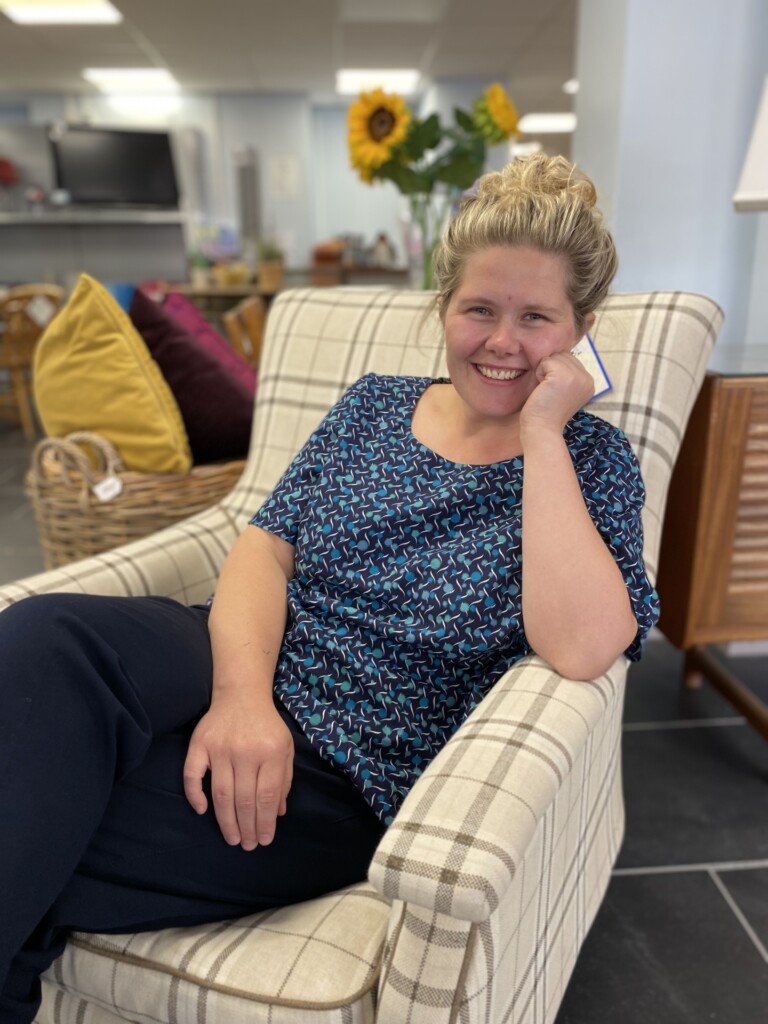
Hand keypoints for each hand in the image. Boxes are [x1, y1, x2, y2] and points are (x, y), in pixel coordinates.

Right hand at [183, 694, 293, 849]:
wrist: (241, 695)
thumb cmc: (266, 726)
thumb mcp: (285, 749)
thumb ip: (284, 780)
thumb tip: (278, 814)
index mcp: (270, 752)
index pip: (267, 796)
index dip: (265, 822)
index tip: (264, 840)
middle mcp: (245, 751)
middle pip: (244, 799)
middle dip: (247, 828)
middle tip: (247, 845)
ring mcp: (220, 748)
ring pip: (221, 793)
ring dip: (226, 821)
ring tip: (232, 839)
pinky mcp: (199, 744)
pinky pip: (192, 775)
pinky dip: (195, 795)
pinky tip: (202, 811)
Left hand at [519, 351, 593, 439]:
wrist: (541, 430)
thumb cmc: (546, 412)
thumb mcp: (564, 390)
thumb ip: (567, 373)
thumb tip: (557, 354)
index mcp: (589, 382)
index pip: (569, 360)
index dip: (555, 372)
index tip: (555, 392)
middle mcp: (588, 378)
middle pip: (562, 355)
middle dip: (550, 370)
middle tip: (550, 392)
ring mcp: (577, 376)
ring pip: (554, 357)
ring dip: (544, 372)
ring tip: (547, 391)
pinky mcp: (563, 375)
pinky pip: (545, 361)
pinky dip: (539, 374)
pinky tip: (543, 389)